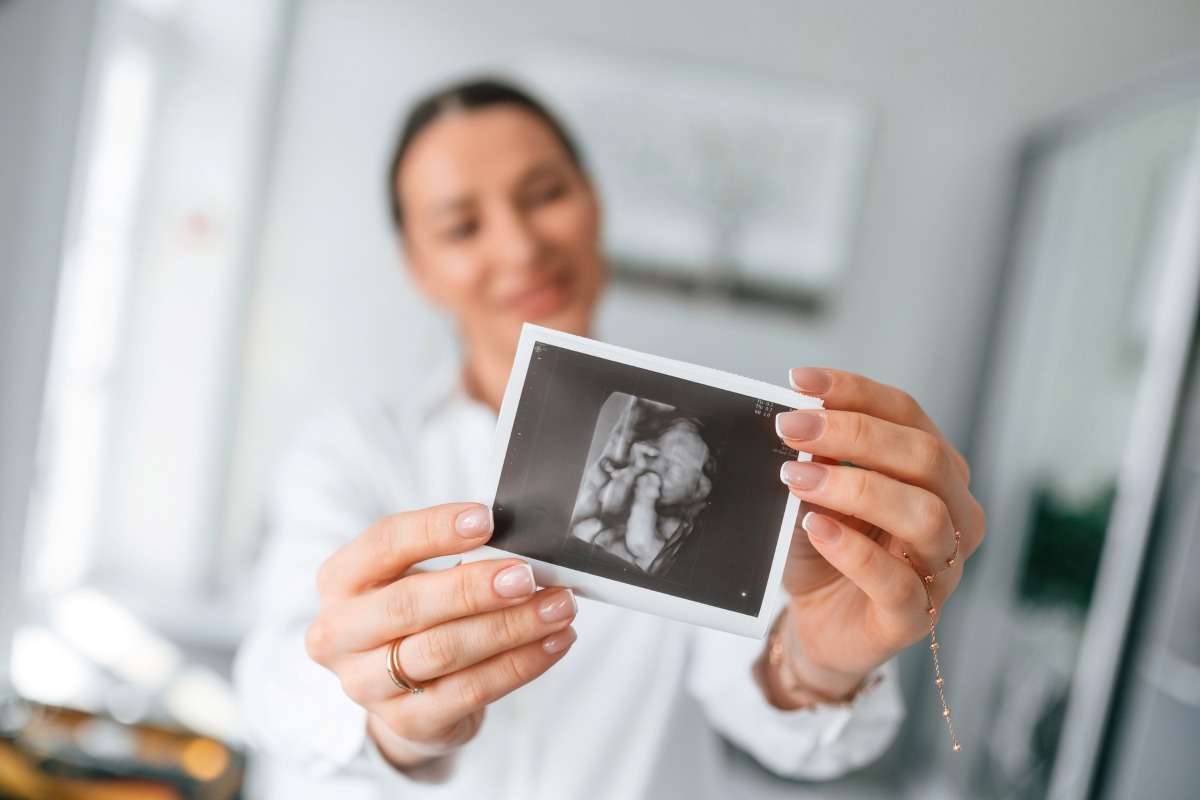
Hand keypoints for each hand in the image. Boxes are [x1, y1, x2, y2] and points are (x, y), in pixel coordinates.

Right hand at [304, 503, 577, 769]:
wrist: (400, 692)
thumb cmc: (415, 615)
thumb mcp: (414, 576)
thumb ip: (454, 558)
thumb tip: (519, 548)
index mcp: (341, 581)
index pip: (384, 544)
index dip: (435, 529)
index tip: (487, 520)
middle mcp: (341, 634)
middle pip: (410, 604)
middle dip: (476, 588)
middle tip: (528, 577)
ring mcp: (368, 684)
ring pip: (445, 650)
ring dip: (511, 626)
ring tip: (558, 607)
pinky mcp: (407, 722)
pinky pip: (473, 690)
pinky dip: (522, 663)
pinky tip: (554, 642)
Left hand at [771, 368, 985, 703]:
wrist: (818, 621)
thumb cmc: (823, 548)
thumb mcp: (815, 491)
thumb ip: (817, 458)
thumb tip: (797, 419)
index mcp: (934, 470)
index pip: (907, 414)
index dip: (854, 391)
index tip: (800, 381)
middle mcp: (952, 513)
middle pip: (924, 457)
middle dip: (853, 434)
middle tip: (791, 429)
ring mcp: (941, 568)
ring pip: (923, 515)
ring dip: (855, 488)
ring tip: (797, 479)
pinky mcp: (915, 617)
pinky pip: (897, 582)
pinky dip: (853, 551)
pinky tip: (817, 529)